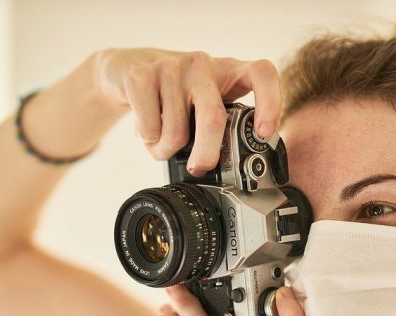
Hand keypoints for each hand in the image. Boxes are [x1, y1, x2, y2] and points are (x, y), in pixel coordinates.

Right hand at [92, 47, 281, 175]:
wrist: (125, 70)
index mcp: (228, 71)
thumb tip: (234, 170)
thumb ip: (222, 126)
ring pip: (177, 132)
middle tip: (200, 168)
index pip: (262, 73)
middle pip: (213, 118)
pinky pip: (150, 130)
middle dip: (207, 154)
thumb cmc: (174, 95)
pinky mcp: (141, 76)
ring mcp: (171, 67)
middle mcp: (202, 64)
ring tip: (164, 145)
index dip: (270, 102)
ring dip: (167, 152)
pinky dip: (149, 143)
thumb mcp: (204, 104)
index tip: (264, 133)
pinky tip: (148, 132)